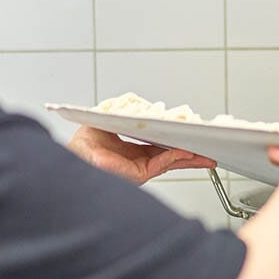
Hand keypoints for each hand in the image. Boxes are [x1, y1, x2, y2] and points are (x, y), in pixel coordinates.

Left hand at [68, 126, 215, 184]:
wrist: (72, 161)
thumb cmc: (80, 147)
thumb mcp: (107, 121)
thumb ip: (125, 114)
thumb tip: (141, 105)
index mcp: (127, 147)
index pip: (156, 142)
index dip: (172, 137)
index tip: (186, 131)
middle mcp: (135, 158)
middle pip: (168, 153)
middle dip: (189, 152)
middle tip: (205, 148)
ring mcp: (139, 167)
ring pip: (171, 161)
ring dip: (189, 157)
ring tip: (206, 155)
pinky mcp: (139, 174)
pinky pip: (163, 163)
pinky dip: (177, 157)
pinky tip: (188, 152)